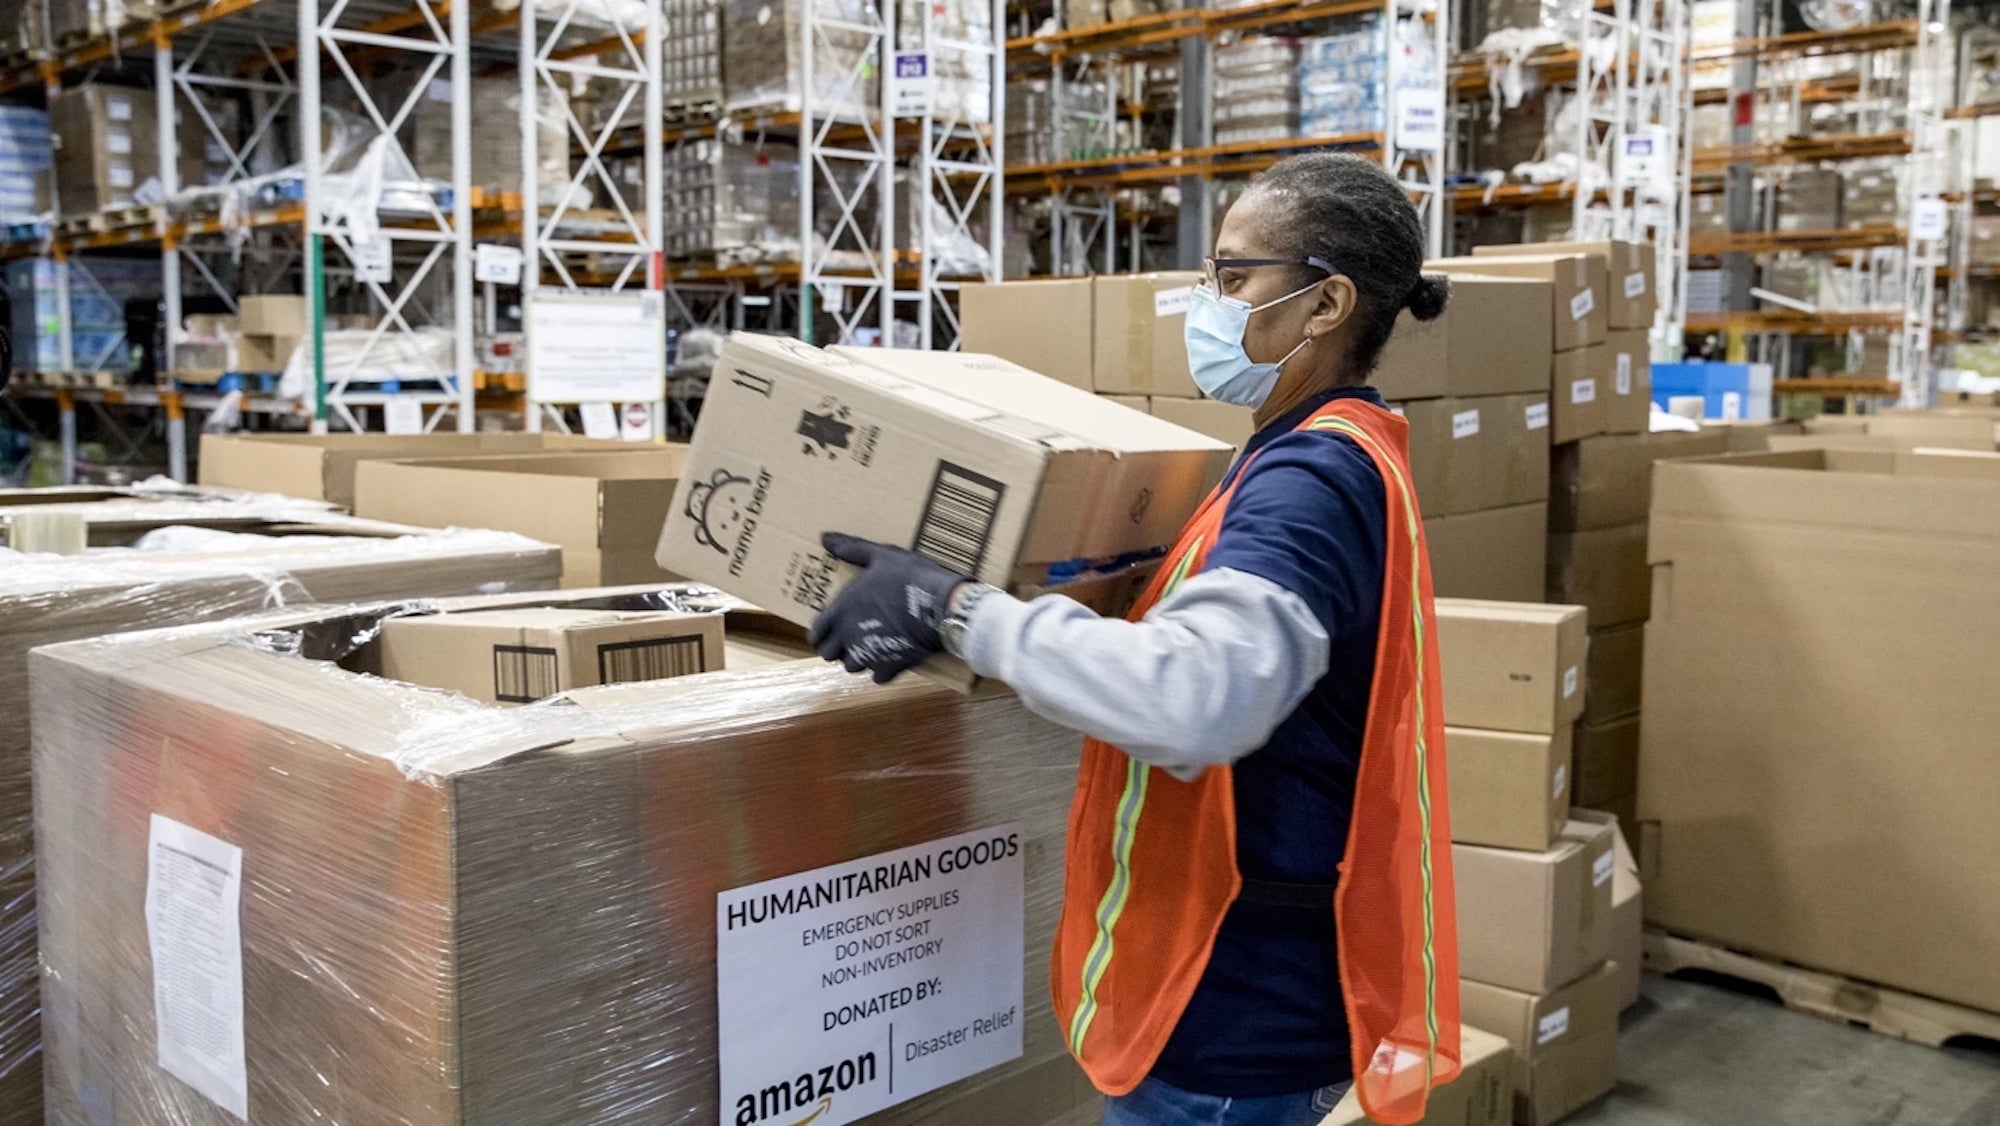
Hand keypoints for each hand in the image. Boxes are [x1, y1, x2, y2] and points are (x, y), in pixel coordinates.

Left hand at [807, 533, 970, 683]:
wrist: (942, 604)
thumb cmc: (909, 576)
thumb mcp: (880, 555)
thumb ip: (850, 548)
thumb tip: (825, 537)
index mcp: (841, 610)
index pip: (816, 633)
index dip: (820, 633)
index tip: (829, 629)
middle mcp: (849, 636)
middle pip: (829, 655)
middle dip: (838, 647)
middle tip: (851, 637)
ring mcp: (869, 654)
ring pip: (852, 667)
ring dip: (859, 658)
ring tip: (872, 646)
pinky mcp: (890, 667)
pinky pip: (878, 677)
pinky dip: (882, 669)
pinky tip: (891, 657)